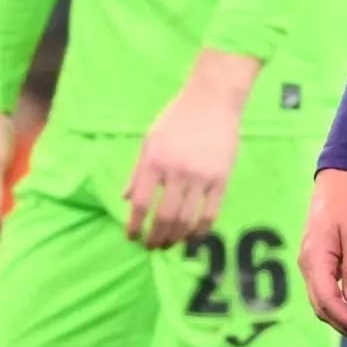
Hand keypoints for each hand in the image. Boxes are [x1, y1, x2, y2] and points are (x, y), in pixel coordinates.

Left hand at [126, 52, 253, 248]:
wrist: (213, 100)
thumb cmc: (177, 118)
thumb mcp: (150, 140)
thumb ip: (137, 171)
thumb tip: (125, 198)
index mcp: (154, 162)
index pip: (140, 203)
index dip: (134, 225)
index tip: (132, 237)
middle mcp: (176, 172)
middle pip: (164, 217)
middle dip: (156, 237)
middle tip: (152, 246)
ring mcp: (201, 178)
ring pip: (186, 220)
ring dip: (176, 238)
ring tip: (170, 244)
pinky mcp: (221, 180)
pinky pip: (210, 214)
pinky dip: (200, 231)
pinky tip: (192, 236)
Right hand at [301, 166, 346, 343]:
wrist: (338, 181)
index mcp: (315, 260)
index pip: (327, 302)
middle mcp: (308, 266)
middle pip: (322, 308)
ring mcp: (311, 265)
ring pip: (323, 303)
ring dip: (345, 319)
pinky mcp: (319, 264)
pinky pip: (326, 292)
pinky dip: (342, 306)